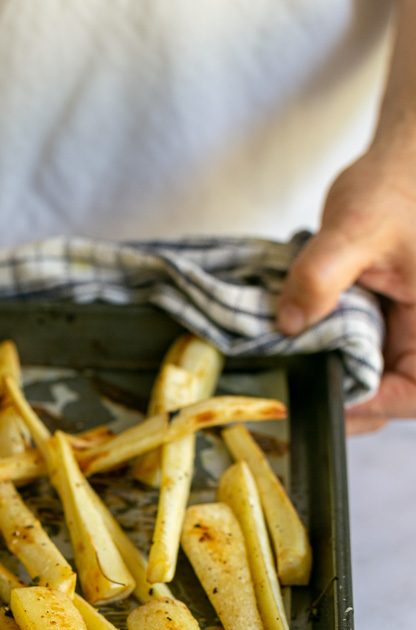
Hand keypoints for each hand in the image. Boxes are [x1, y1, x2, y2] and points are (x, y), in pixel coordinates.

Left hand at [276, 146, 415, 433]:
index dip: (367, 408)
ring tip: (293, 362)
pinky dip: (327, 349)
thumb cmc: (401, 183)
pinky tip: (300, 340)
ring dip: (331, 372)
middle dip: (341, 394)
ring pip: (368, 376)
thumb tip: (289, 322)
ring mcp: (405, 331)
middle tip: (292, 388)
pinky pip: (355, 352)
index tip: (320, 398)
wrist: (404, 159)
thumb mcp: (356, 228)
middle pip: (387, 394)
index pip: (409, 395)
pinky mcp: (383, 323)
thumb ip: (320, 276)